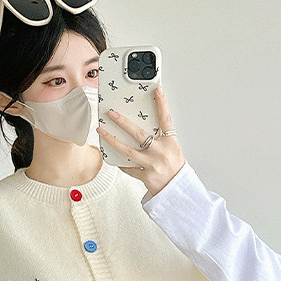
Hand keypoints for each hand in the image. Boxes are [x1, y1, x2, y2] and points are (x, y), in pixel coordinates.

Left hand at [99, 76, 184, 198]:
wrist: (178, 190)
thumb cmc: (175, 166)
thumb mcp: (173, 147)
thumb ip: (161, 136)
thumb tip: (146, 120)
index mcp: (170, 143)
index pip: (166, 120)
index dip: (162, 104)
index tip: (157, 90)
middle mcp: (160, 153)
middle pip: (139, 134)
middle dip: (123, 122)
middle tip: (111, 113)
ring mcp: (152, 165)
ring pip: (127, 151)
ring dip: (112, 140)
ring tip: (102, 131)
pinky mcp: (145, 176)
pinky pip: (128, 167)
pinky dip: (120, 160)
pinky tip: (111, 153)